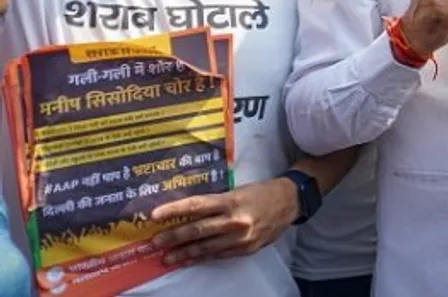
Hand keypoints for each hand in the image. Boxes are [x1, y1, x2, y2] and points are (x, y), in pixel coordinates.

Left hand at [151, 178, 297, 265]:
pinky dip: (202, 257)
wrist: (290, 203)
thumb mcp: (238, 190)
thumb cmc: (260, 192)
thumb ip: (216, 202)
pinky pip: (219, 255)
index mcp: (231, 200)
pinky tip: (190, 259)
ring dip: (184, 253)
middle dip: (174, 237)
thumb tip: (188, 211)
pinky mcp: (246, 249)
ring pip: (206, 247)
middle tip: (155, 242)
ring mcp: (240, 237)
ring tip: (167, 258)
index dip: (174, 211)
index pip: (197, 205)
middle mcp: (234, 220)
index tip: (155, 215)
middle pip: (198, 230)